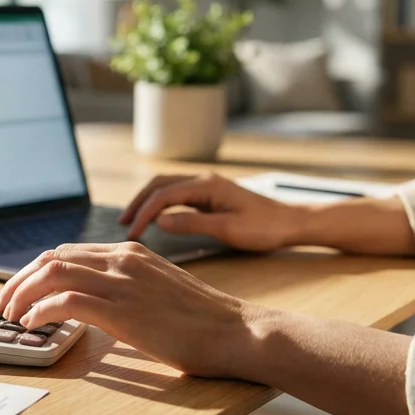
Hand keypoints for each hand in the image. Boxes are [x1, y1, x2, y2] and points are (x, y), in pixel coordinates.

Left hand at [0, 242, 262, 376]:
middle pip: (51, 258)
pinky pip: (65, 301)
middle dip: (18, 281)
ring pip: (51, 273)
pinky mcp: (122, 308)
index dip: (35, 272)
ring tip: (9, 316)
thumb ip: (126, 291)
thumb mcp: (158, 294)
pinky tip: (32, 325)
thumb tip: (92, 309)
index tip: (18, 293)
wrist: (237, 332)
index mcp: (129, 253)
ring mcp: (122, 281)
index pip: (66, 253)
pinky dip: (40, 310)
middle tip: (0, 305)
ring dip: (21, 294)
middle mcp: (122, 259)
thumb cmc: (203, 323)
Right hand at [121, 172, 305, 250]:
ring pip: (167, 187)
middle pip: (159, 184)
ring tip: (132, 220)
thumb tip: (160, 221)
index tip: (131, 233)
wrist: (291, 222)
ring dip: (148, 201)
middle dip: (138, 202)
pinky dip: (161, 203)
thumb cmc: (264, 228)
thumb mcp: (227, 230)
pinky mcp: (211, 194)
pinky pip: (178, 194)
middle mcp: (204, 180)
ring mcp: (207, 186)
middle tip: (123, 223)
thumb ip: (191, 224)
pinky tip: (155, 217)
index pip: (164, 195)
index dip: (144, 213)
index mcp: (206, 185)